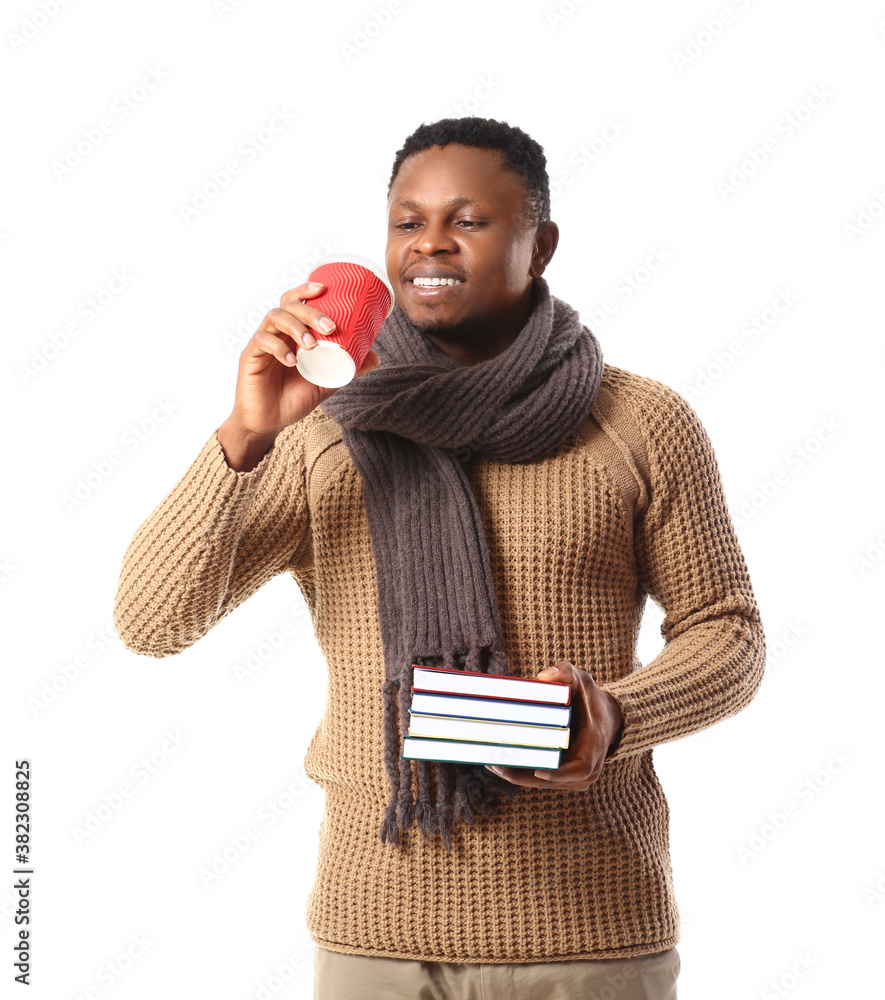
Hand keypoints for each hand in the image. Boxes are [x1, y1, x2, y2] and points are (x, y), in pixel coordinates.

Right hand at [217, 281, 379, 469]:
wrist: (268, 422)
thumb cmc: (292, 399)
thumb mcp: (326, 383)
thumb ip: (347, 369)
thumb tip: (376, 356)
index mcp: (291, 333)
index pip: (295, 302)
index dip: (306, 290)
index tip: (325, 287)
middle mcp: (276, 333)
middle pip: (288, 306)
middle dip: (310, 312)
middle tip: (330, 327)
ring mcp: (261, 344)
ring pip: (274, 318)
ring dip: (296, 327)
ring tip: (312, 345)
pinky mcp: (250, 357)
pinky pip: (262, 342)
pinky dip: (278, 348)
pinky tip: (292, 360)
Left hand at [485, 661, 623, 790]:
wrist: (606, 719)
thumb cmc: (591, 699)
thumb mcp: (582, 680)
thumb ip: (566, 672)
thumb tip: (542, 677)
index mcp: (594, 748)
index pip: (579, 769)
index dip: (558, 774)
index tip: (538, 770)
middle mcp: (587, 770)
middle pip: (551, 780)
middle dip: (522, 774)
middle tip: (495, 761)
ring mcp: (575, 778)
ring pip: (541, 783)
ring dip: (516, 775)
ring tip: (490, 761)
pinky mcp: (564, 779)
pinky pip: (540, 779)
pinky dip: (521, 773)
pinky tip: (498, 763)